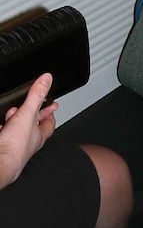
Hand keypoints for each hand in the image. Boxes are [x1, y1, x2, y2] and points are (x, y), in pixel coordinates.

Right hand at [0, 73, 56, 189]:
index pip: (49, 123)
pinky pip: (3, 138)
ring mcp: (14, 148)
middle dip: (30, 115)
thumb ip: (36, 96)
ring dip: (13, 122)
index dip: (50, 114)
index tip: (52, 105)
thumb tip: (47, 79)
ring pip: (16, 132)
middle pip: (32, 127)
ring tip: (11, 114)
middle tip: (30, 107)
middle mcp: (28, 143)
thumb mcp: (28, 114)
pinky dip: (1, 130)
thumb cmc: (16, 147)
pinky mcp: (2, 149)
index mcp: (38, 135)